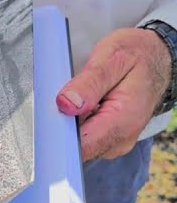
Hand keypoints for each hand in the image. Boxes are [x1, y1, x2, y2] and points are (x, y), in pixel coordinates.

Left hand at [56, 28, 171, 160]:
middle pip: (76, 147)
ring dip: (67, 123)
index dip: (58, 137)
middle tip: (60, 98)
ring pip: (77, 143)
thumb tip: (65, 103)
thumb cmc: (137, 55)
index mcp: (124, 120)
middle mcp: (121, 138)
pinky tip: (79, 105)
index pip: (83, 146)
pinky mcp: (109, 137)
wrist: (157, 58)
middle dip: (60, 126)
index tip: (45, 121)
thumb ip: (89, 83)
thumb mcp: (112, 58)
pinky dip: (74, 122)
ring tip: (74, 98)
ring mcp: (115, 140)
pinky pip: (82, 137)